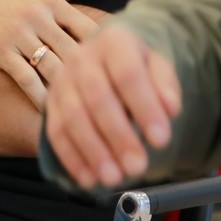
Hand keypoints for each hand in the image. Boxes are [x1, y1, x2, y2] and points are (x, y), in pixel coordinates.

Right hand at [0, 0, 110, 108]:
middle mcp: (37, 15)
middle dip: (95, 76)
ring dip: (71, 90)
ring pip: (53, 67)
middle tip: (116, 100)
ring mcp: (19, 33)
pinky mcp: (1, 51)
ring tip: (91, 112)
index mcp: (51, 0)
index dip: (107, 51)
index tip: (124, 71)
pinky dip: (41, 98)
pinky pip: (27, 79)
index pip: (88, 28)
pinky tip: (54, 114)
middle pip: (74, 50)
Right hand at [44, 26, 180, 189]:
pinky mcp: (50, 103)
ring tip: (114, 177)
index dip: (144, 108)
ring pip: (73, 117)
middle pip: (97, 97)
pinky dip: (71, 158)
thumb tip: (170, 108)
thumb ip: (165, 85)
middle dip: (118, 135)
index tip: (162, 140)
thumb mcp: (157, 66)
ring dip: (93, 151)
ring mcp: (62, 80)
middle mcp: (82, 58)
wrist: (106, 57)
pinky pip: (56, 132)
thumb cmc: (136, 66)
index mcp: (114, 42)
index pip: (128, 74)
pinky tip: (89, 178)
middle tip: (138, 166)